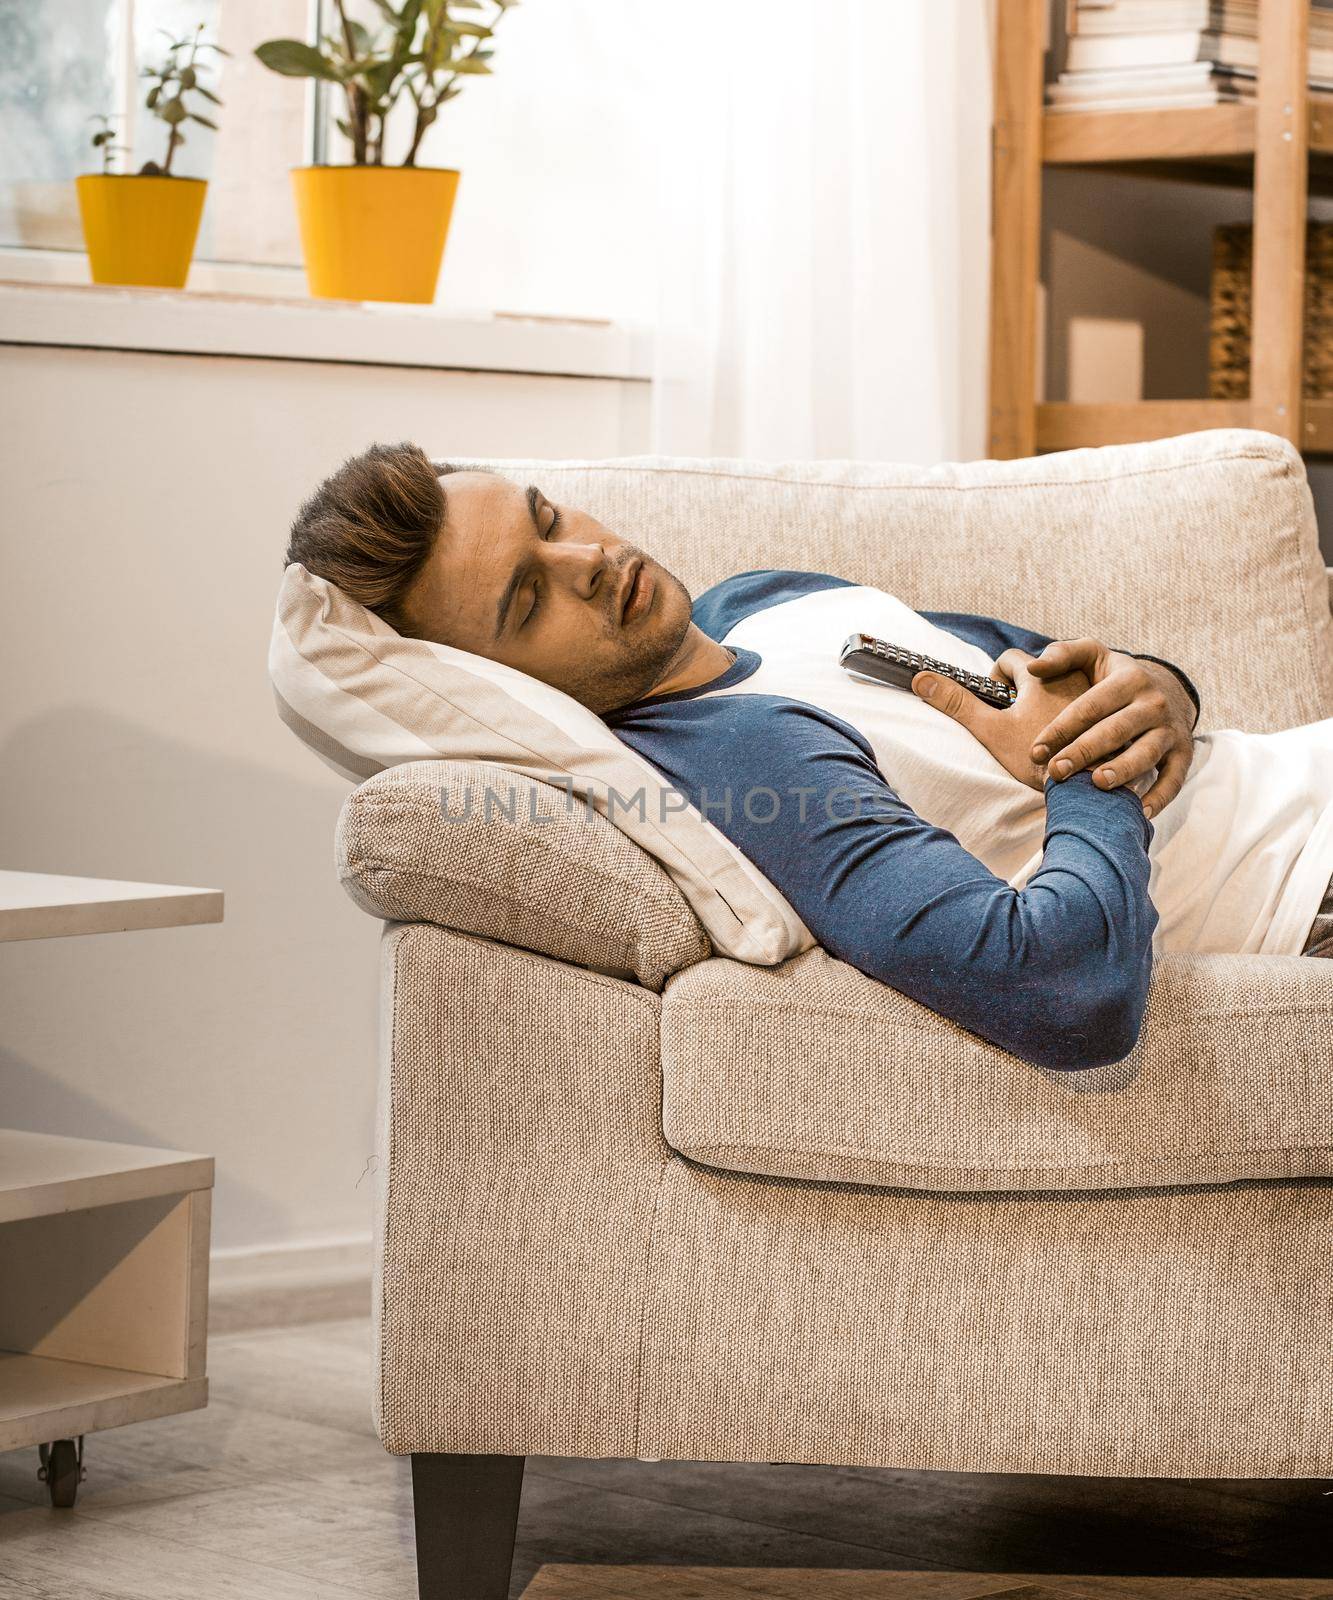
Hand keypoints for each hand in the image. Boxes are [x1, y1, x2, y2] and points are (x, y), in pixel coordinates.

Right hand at [911, 649, 1091, 792]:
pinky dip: (1073, 712)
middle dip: (1024, 688)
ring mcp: (1092, 694)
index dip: (997, 677)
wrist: (1081, 786)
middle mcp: (1071, 675)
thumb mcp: (989, 730)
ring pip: (1064, 683)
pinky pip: (1085, 702)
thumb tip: (920, 680)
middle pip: (1039, 669)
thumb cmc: (1035, 759)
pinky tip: (1066, 739)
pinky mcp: (1105, 713)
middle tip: (1017, 719)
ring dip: (1049, 698)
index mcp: (1040, 675)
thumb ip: (957, 704)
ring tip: (1042, 729)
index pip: (1011, 658)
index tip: (997, 701)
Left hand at [1022, 638, 1196, 818]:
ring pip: (1146, 753)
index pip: (1089, 706)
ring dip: (1123, 770)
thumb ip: (1063, 654)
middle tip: (1056, 772)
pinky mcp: (1183, 752)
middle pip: (1115, 731)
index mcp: (1128, 679)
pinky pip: (1174, 778)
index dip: (1061, 729)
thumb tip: (1033, 668)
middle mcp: (1153, 704)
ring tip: (1097, 783)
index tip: (1035, 751)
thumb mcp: (1094, 654)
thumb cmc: (1116, 677)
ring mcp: (1170, 730)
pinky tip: (1138, 812)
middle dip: (1084, 752)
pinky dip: (1160, 797)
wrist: (1169, 688)